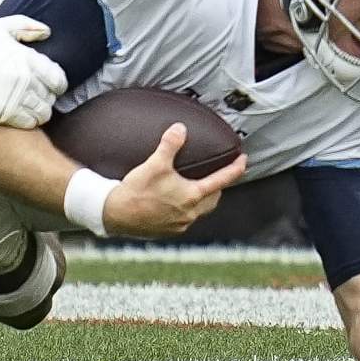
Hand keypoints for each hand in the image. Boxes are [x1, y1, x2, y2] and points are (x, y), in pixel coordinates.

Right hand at [0, 15, 66, 128]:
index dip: (56, 83)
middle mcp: (25, 79)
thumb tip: (47, 33)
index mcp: (26, 58)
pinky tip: (21, 115)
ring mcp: (16, 99)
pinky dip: (30, 120)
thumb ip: (25, 26)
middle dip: (46, 96)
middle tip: (36, 95)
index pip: (57, 78)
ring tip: (30, 106)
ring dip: (39, 110)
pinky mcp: (5, 115)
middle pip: (50, 97)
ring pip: (43, 112)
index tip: (49, 84)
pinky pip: (30, 122)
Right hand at [105, 123, 246, 236]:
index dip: (235, 169)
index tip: (243, 161)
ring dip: (203, 199)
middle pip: (214, 198)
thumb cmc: (137, 192)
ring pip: (201, 210)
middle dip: (219, 187)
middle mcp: (190, 213)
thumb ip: (170, 145)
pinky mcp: (169, 231)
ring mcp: (180, 224)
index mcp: (192, 195)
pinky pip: (186, 219)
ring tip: (197, 189)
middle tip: (218, 176)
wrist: (116, 215)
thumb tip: (180, 129)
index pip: (222, 180)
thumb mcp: (155, 164)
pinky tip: (176, 203)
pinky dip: (187, 209)